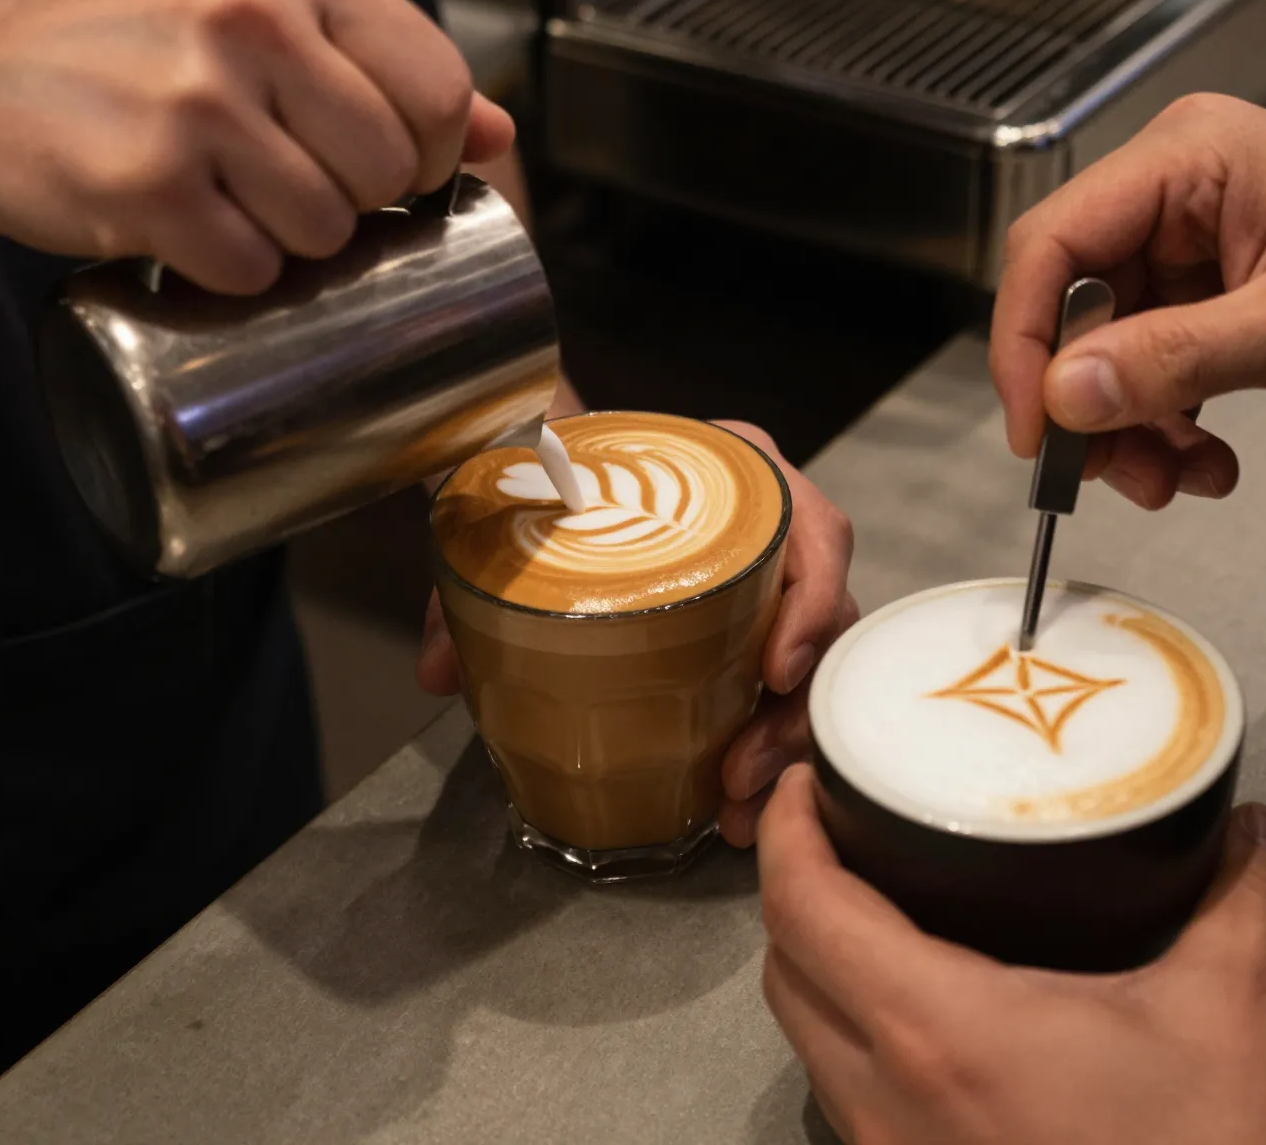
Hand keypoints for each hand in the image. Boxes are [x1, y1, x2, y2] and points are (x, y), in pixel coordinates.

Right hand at [0, 0, 511, 291]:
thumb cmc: (128, 49)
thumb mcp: (259, 12)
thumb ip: (378, 60)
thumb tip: (495, 132)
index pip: (438, 86)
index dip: (426, 152)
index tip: (386, 168)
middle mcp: (253, 15)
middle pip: (389, 166)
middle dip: (357, 202)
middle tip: (293, 188)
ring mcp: (199, 98)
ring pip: (328, 226)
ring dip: (293, 242)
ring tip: (234, 203)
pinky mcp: (151, 181)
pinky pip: (251, 267)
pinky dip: (229, 272)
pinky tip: (191, 232)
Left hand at [416, 421, 856, 847]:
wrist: (545, 463)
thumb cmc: (555, 470)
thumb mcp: (514, 505)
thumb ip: (469, 579)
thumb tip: (438, 671)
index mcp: (736, 475)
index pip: (815, 528)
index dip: (812, 601)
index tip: (777, 669)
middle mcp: (769, 526)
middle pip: (827, 614)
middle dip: (795, 707)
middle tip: (740, 770)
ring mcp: (767, 582)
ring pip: (816, 663)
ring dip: (785, 740)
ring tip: (734, 803)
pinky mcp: (752, 630)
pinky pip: (787, 687)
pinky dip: (767, 744)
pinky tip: (732, 799)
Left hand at [758, 766, 1265, 1144]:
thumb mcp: (1234, 1020)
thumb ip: (1235, 906)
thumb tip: (1250, 830)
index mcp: (935, 1030)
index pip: (803, 909)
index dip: (790, 832)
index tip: (812, 776)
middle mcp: (884, 1099)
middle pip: (786, 971)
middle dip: (800, 889)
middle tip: (851, 827)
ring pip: (809, 1040)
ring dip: (825, 965)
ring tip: (887, 904)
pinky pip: (848, 1095)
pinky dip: (858, 1033)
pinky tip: (932, 1012)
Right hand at [990, 93, 1265, 508]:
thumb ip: (1175, 359)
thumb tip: (1068, 392)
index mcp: (1191, 158)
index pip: (1055, 241)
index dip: (1027, 339)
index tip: (1037, 424)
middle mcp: (1179, 192)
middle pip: (1071, 301)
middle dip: (1086, 398)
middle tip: (1104, 469)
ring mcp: (1194, 246)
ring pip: (1105, 348)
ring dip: (1126, 427)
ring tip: (1171, 476)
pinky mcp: (1212, 295)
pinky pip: (1148, 366)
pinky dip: (1162, 424)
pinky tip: (1203, 460)